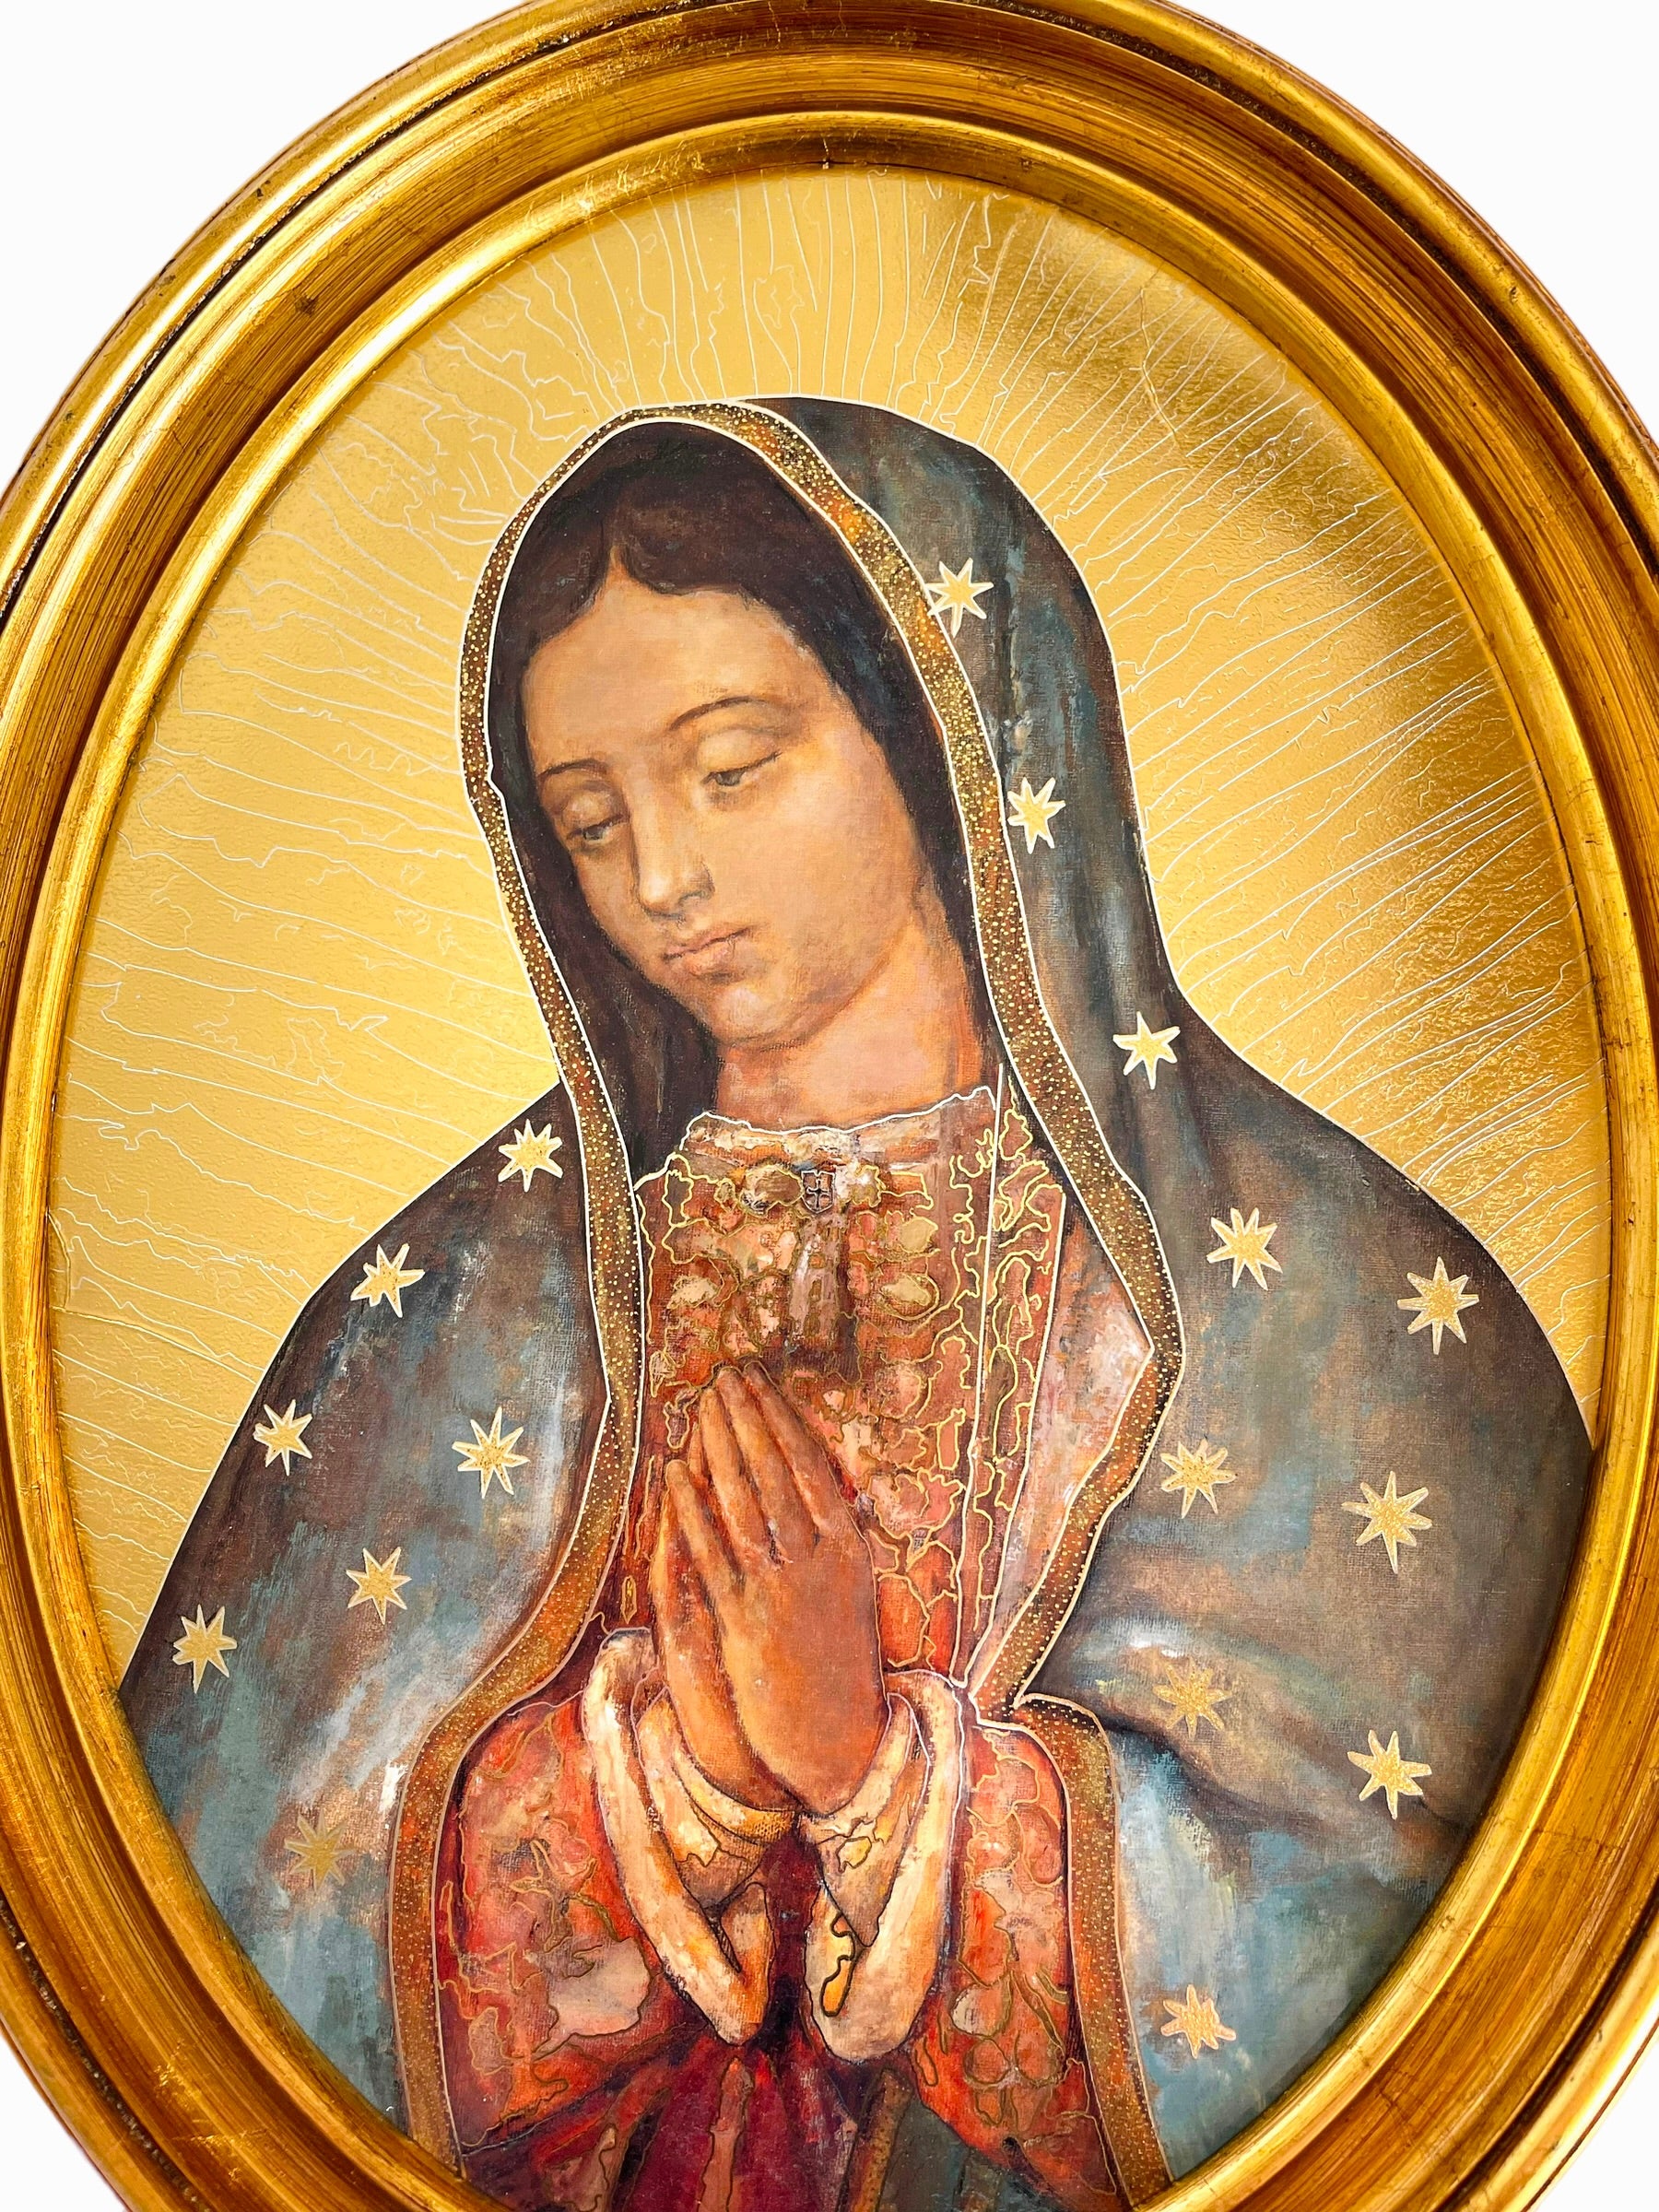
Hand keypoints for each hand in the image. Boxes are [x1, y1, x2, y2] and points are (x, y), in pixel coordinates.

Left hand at [667, 1365, 888, 1815]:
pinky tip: (677, 1473)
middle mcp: (819, 1560)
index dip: (780, 1419)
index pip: (810, 1465)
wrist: (840, 1745)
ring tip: (700, 1407)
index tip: (758, 1383)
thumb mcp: (853, 1595)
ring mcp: (782, 1589)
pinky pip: (713, 1551)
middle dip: (747, 1419)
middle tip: (723, 1377)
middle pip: (776, 1472)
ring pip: (745, 1501)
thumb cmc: (842, 1668)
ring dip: (720, 1447)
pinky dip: (694, 1507)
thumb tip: (822, 1485)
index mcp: (850, 1550)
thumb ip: (835, 1540)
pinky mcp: (746, 1620)